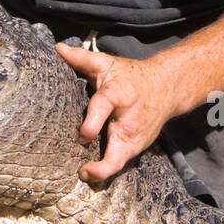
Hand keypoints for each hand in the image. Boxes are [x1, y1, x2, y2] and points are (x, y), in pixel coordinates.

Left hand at [55, 43, 179, 182]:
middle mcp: (128, 122)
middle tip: (83, 171)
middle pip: (118, 152)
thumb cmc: (131, 76)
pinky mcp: (137, 147)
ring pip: (120, 162)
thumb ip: (81, 58)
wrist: (165, 88)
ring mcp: (136, 138)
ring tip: (83, 175)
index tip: (82, 137)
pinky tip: (90, 172)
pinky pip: (120, 162)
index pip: (103, 108)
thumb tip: (58, 49)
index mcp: (117, 95)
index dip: (91, 125)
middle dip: (102, 166)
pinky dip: (106, 169)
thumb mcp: (106, 63)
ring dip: (102, 172)